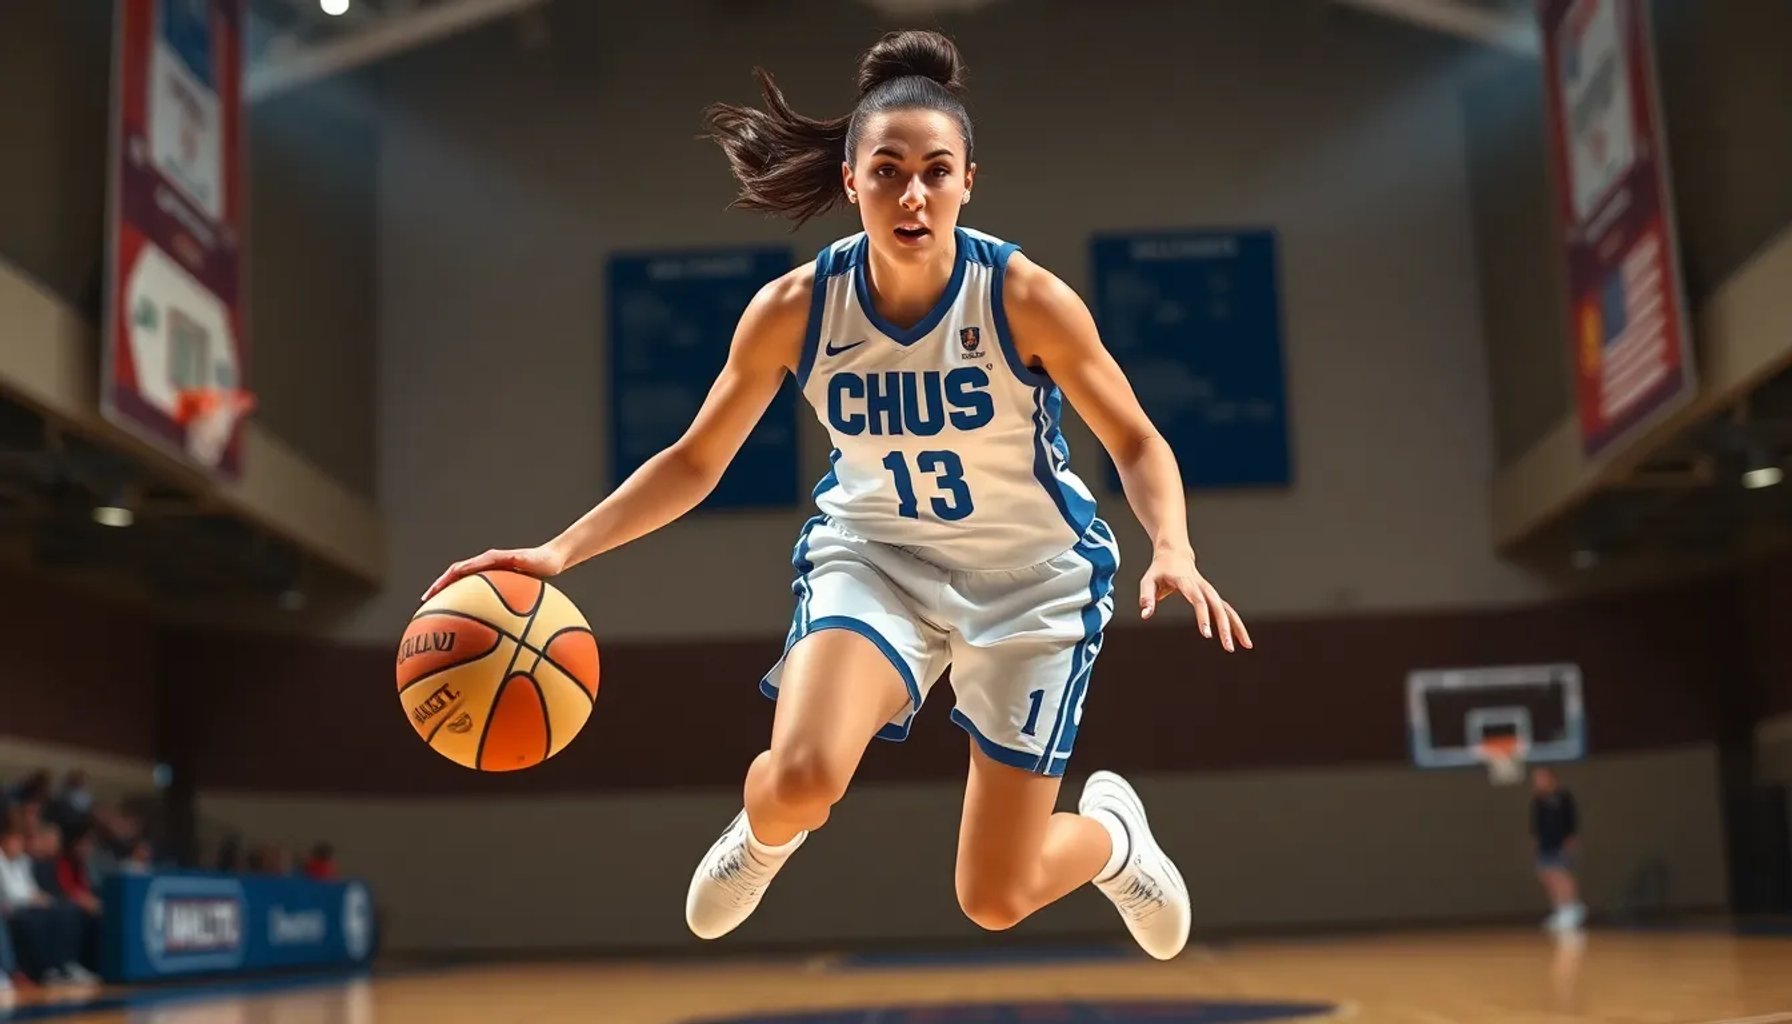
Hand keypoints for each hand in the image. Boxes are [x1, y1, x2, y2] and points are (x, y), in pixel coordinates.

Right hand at [421, 543, 566, 601]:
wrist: (551, 559)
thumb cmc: (543, 561)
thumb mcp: (533, 560)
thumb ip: (522, 559)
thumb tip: (514, 558)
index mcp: (490, 559)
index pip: (461, 568)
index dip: (445, 579)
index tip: (433, 592)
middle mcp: (486, 563)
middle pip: (455, 575)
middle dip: (439, 587)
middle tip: (426, 602)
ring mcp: (488, 571)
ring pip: (462, 582)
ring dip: (448, 592)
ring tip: (437, 610)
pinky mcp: (494, 578)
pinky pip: (475, 590)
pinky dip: (466, 599)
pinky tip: (466, 617)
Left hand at [1138, 547, 1251, 651]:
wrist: (1174, 554)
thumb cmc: (1160, 569)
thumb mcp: (1148, 581)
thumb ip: (1146, 597)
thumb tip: (1145, 616)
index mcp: (1186, 582)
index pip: (1198, 601)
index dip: (1203, 617)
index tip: (1207, 634)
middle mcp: (1202, 586)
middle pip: (1218, 607)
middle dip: (1225, 627)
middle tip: (1228, 647)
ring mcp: (1209, 591)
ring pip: (1227, 609)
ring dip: (1237, 627)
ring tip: (1246, 646)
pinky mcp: (1212, 596)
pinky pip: (1226, 610)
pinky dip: (1235, 623)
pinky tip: (1242, 639)